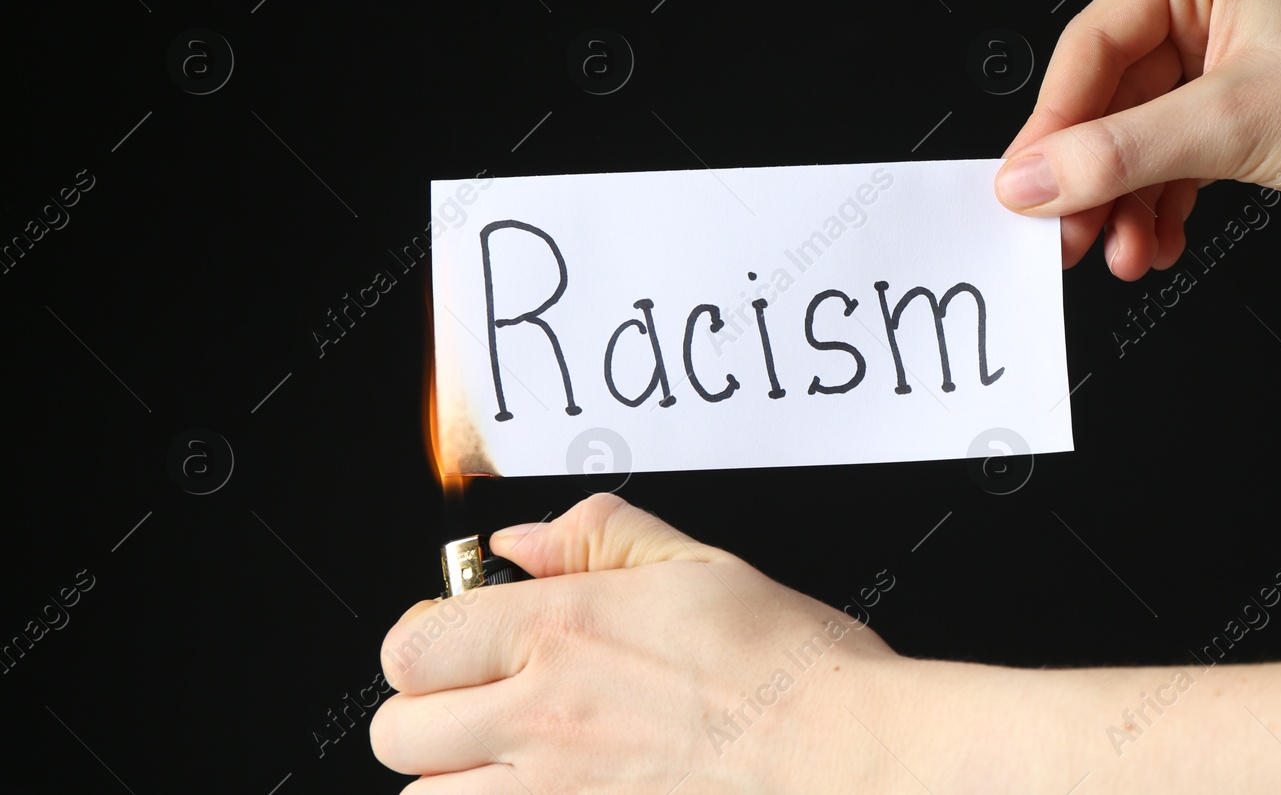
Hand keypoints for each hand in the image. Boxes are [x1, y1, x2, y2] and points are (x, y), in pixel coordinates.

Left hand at [369, 494, 945, 791]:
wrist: (854, 759)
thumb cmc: (794, 672)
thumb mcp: (701, 567)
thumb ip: (599, 539)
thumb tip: (522, 542)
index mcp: (563, 632)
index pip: (413, 645)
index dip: (428, 638)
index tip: (463, 635)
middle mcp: (543, 718)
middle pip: (398, 732)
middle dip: (427, 712)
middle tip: (482, 697)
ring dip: (456, 780)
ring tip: (514, 759)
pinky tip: (549, 789)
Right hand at [994, 0, 1280, 279]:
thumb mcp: (1233, 126)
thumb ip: (1119, 154)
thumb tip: (1031, 179)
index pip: (1094, 44)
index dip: (1054, 122)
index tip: (1023, 185)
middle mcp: (1204, 6)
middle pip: (1104, 99)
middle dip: (1088, 176)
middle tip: (1061, 233)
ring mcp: (1215, 67)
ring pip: (1127, 143)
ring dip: (1120, 206)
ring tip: (1121, 254)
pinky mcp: (1228, 123)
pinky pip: (1159, 168)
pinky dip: (1152, 213)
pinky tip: (1155, 247)